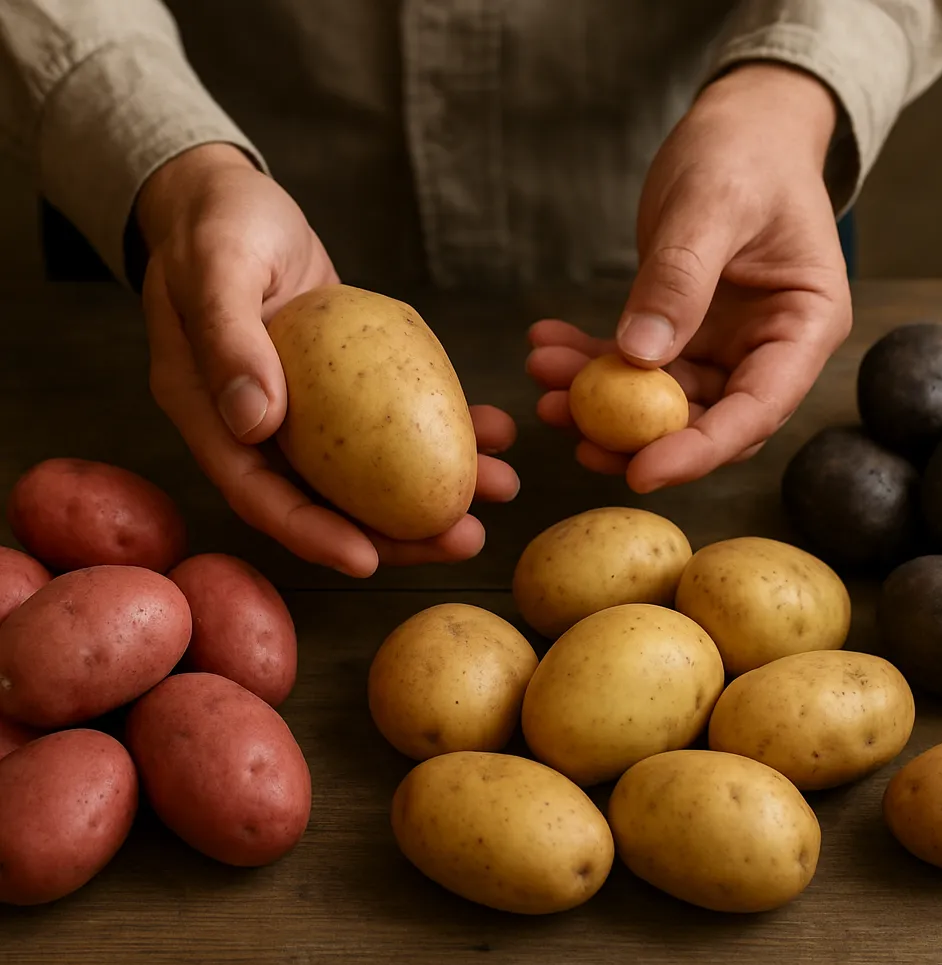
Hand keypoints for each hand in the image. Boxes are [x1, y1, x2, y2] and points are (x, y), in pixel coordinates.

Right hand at [138, 144, 518, 576]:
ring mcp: (303, 410)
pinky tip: (493, 431)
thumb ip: (228, 339)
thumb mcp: (217, 265)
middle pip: (327, 501)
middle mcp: (256, 428)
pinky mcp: (343, 386)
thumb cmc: (215, 223)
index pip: (259, 495)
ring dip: (435, 488)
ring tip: (501, 487)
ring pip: (370, 471)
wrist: (232, 198)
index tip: (370, 560)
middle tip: (466, 538)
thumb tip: (254, 424)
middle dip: (398, 532)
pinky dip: (441, 429)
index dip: (313, 534)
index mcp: (211, 415)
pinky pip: (392, 419)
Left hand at [527, 63, 852, 491]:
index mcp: (804, 327)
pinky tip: (547, 345)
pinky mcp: (684, 336)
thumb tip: (640, 358)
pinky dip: (590, 361)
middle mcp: (767, 350)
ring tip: (542, 373)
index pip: (757, 409)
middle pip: (704, 419)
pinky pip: (633, 365)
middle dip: (631, 431)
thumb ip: (681, 278)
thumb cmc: (746, 153)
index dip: (700, 449)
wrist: (742, 127)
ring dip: (598, 397)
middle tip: (564, 419)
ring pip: (659, 401)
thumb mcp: (713, 204)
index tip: (640, 471)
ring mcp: (724, 348)